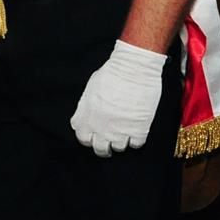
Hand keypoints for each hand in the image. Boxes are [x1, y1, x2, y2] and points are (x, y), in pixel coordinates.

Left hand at [69, 40, 166, 155]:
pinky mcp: (139, 129)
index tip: (95, 137)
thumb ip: (83, 110)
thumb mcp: (89, 92)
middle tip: (109, 143)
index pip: (84, 139)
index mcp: (88, 119)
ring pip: (119, 148)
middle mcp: (102, 129)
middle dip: (104, 147)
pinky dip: (136, 140)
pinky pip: (136, 144)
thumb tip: (80, 122)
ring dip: (121, 142)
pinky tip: (136, 131)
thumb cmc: (110, 75)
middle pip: (101, 149)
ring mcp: (121, 131)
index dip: (89, 138)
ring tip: (124, 133)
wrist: (133, 69)